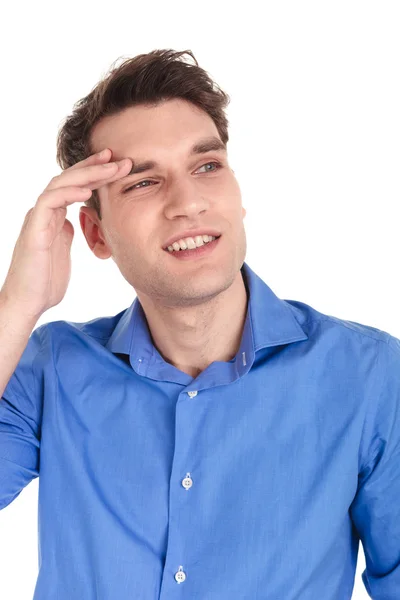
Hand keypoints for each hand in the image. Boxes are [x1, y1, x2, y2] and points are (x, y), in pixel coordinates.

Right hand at [0, 149, 131, 321]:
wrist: (28, 303)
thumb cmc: (45, 282)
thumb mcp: (63, 252)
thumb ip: (67, 234)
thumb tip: (74, 223)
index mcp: (53, 217)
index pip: (74, 187)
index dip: (94, 174)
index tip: (116, 165)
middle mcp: (44, 213)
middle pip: (69, 179)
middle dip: (93, 166)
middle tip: (116, 156)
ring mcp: (37, 219)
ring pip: (60, 184)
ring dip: (86, 174)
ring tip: (109, 167)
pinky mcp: (33, 230)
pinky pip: (49, 203)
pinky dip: (67, 194)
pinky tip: (86, 191)